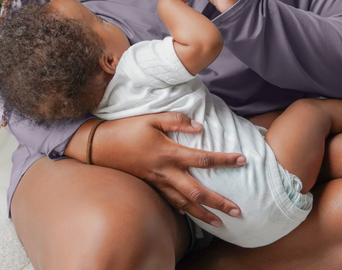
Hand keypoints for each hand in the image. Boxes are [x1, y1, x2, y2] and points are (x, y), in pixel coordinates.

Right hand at [89, 113, 245, 225]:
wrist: (99, 146)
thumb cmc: (126, 129)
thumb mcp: (151, 118)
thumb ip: (177, 120)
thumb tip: (200, 127)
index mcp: (168, 153)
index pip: (203, 159)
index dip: (224, 160)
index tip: (243, 160)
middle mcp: (165, 172)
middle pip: (197, 192)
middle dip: (219, 203)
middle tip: (238, 211)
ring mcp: (157, 182)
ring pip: (184, 204)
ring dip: (204, 214)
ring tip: (221, 223)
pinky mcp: (150, 187)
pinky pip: (170, 203)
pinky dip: (184, 212)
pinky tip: (192, 215)